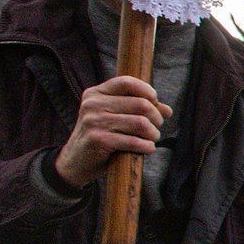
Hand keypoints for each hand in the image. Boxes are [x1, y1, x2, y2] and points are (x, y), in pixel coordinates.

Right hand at [54, 75, 168, 187]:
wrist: (75, 162)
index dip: (147, 91)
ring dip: (153, 133)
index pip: (127, 82)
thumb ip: (138, 110)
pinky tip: (148, 148)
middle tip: (156, 127)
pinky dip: (147, 146)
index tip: (155, 103)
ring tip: (152, 139)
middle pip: (141, 104)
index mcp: (96, 93)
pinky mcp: (98, 140)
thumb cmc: (101, 137)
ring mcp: (94, 122)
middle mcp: (93, 104)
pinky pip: (133, 141)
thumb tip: (168, 110)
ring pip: (141, 123)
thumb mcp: (114, 118)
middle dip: (156, 117)